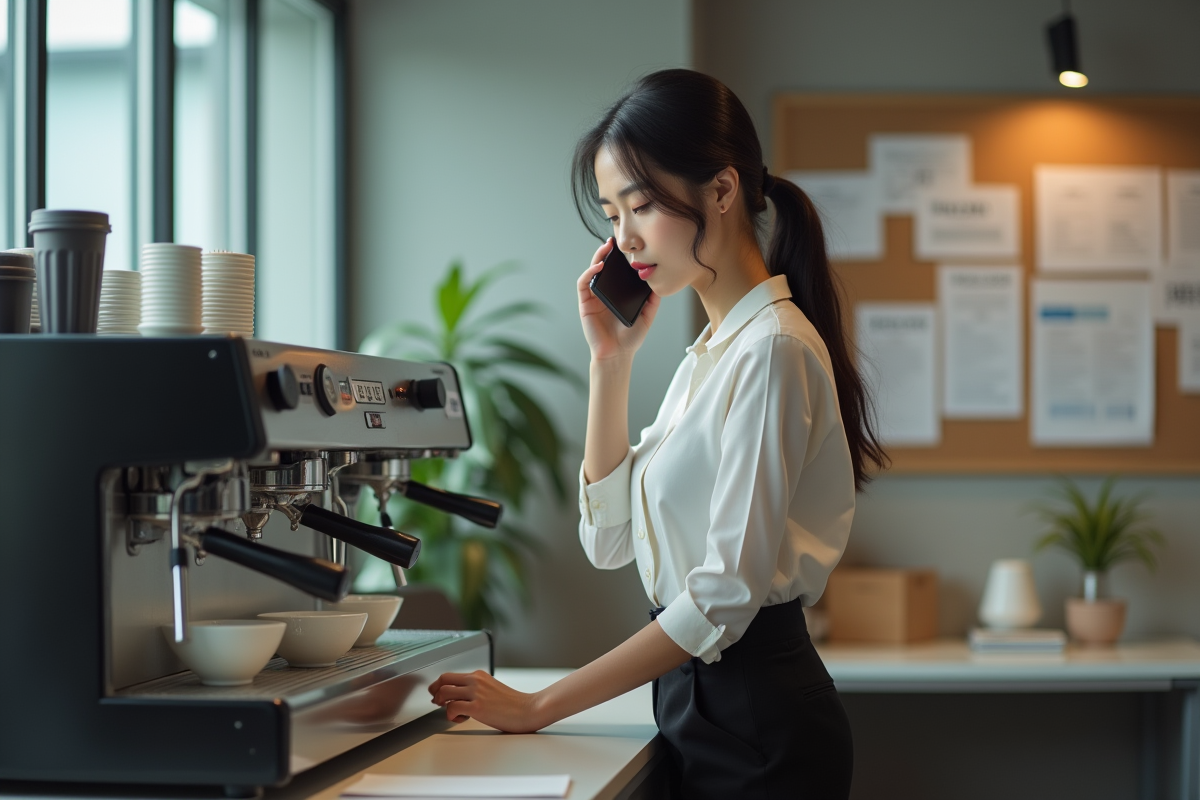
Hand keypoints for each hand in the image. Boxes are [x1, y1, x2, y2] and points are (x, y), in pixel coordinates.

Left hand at [428, 670, 544, 732]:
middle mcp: (476, 680)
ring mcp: (476, 693)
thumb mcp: (491, 689)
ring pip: (444, 693)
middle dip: (435, 692)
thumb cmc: (512, 704)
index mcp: (479, 675)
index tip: (437, 694)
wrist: (528, 709)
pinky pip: (452, 708)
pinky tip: (462, 718)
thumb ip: (475, 689)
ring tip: (453, 712)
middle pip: (443, 679)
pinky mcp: (477, 707)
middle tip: (438, 702)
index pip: (450, 675)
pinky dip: (451, 715)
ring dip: (443, 704)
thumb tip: (457, 697)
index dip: (439, 685)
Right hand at [577, 238, 661, 362]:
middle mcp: (604, 293)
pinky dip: (589, 273)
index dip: (618, 258)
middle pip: (602, 267)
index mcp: (617, 294)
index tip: (626, 246)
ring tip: (606, 248)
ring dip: (597, 258)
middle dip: (606, 252)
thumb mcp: (647, 315)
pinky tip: (598, 267)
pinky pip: (583, 284)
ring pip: (592, 272)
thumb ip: (652, 299)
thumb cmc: (630, 338)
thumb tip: (659, 281)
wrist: (618, 355)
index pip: (616, 271)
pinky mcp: (584, 304)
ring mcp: (593, 298)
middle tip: (613, 241)